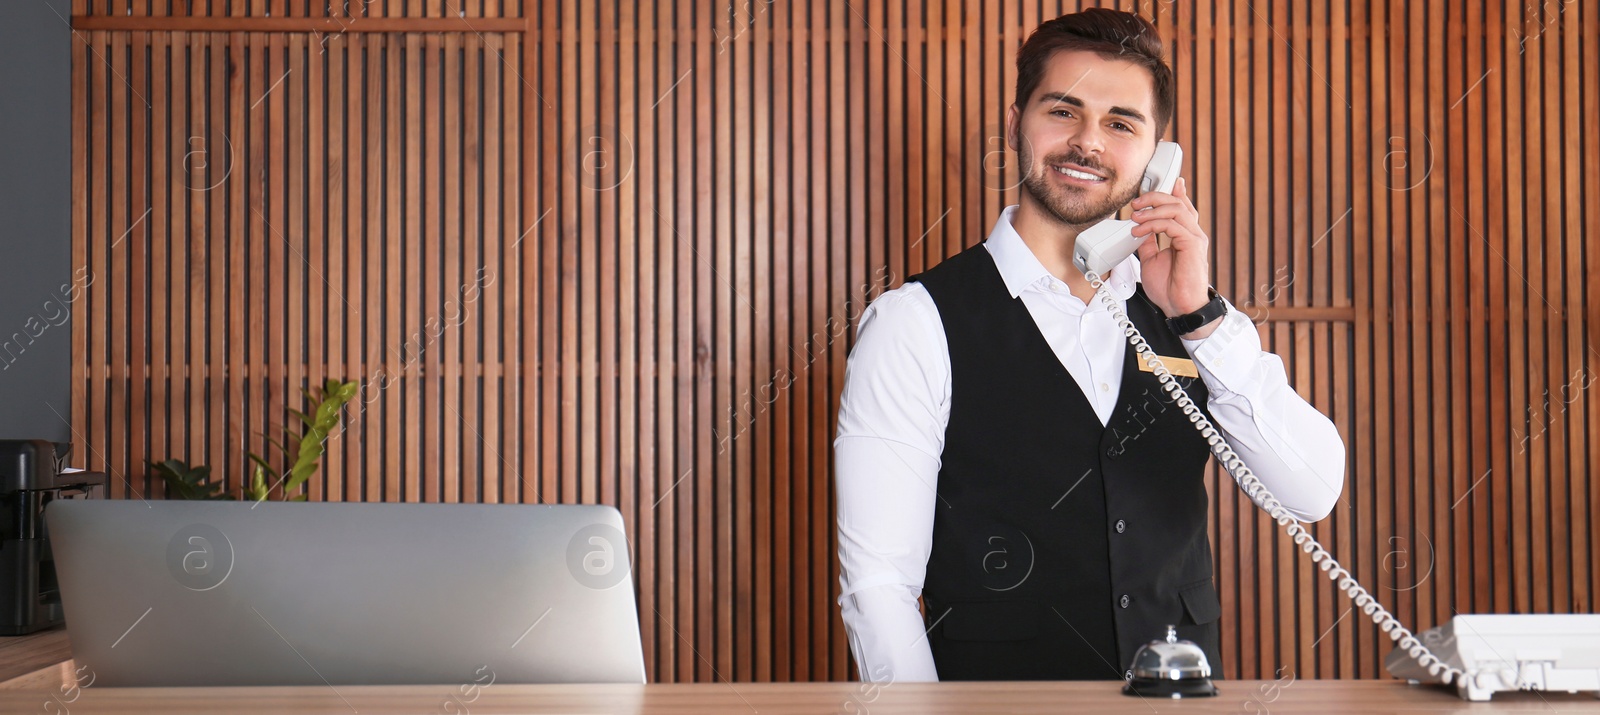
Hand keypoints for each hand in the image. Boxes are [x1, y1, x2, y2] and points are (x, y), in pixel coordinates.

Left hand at [1130, 176, 1211, 317]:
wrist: (1179, 307)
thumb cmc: (1170, 288)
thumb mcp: (1151, 259)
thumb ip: (1148, 242)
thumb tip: (1139, 228)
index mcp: (1184, 235)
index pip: (1180, 206)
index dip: (1169, 191)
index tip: (1151, 185)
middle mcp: (1192, 233)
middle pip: (1177, 202)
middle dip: (1154, 197)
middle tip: (1135, 203)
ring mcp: (1194, 238)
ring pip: (1175, 209)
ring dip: (1151, 210)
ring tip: (1135, 217)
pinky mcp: (1192, 244)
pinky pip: (1172, 224)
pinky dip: (1152, 224)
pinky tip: (1139, 231)